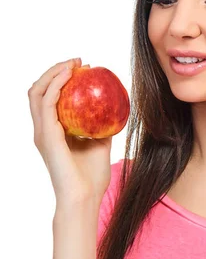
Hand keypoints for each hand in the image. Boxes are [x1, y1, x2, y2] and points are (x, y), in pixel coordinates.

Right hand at [28, 58, 112, 206]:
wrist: (85, 197)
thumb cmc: (93, 177)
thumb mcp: (101, 144)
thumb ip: (102, 127)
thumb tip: (114, 109)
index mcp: (54, 131)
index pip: (51, 98)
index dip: (63, 79)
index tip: (85, 68)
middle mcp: (44, 130)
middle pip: (39, 91)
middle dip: (56, 71)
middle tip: (78, 61)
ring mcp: (42, 132)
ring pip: (37, 93)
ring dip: (54, 73)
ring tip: (73, 63)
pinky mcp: (46, 135)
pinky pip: (47, 103)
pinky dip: (56, 85)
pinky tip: (70, 76)